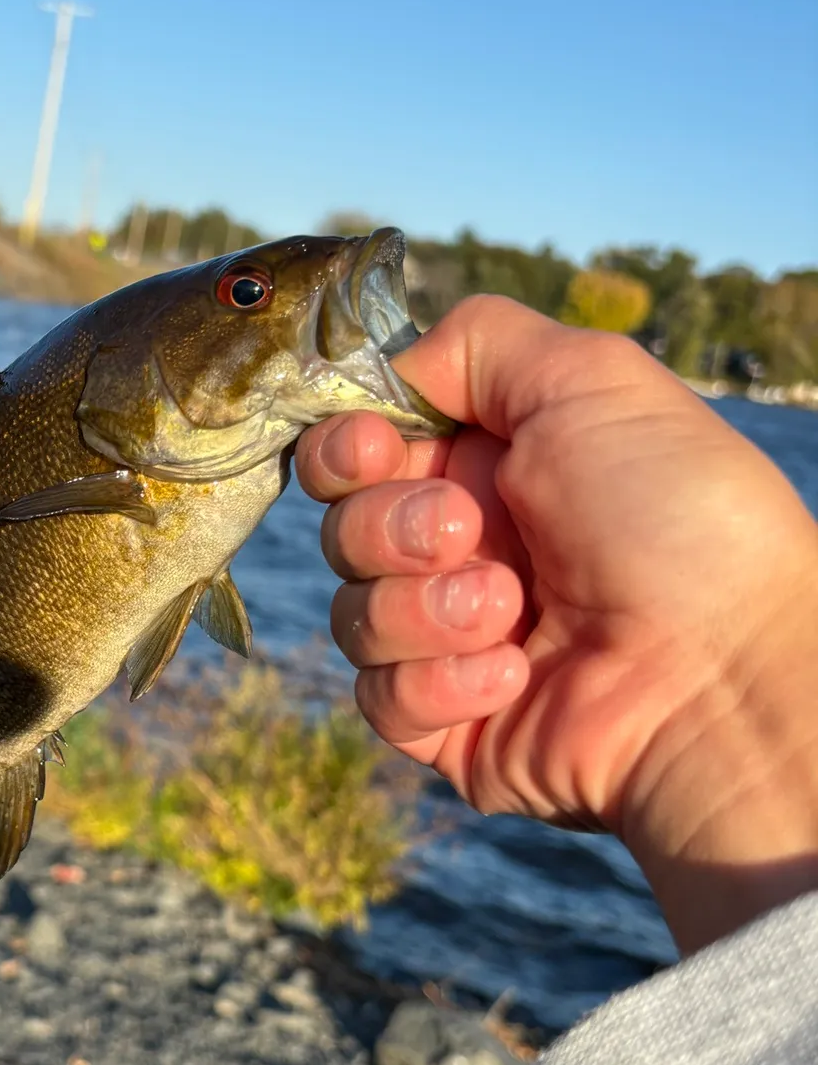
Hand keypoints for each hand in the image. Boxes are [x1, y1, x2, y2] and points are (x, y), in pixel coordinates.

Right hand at [296, 295, 817, 953]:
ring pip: (352, 615)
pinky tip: (514, 675)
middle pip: (341, 528)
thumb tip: (388, 377)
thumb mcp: (589, 380)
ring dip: (426, 609)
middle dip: (391, 527)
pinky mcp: (443, 722)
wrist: (723, 674)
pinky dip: (440, 683)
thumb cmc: (675, 518)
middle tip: (469, 532)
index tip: (370, 452)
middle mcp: (458, 550)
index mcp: (483, 468)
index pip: (353, 452)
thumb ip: (475, 342)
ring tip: (514, 612)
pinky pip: (379, 696)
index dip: (341, 450)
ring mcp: (447, 640)